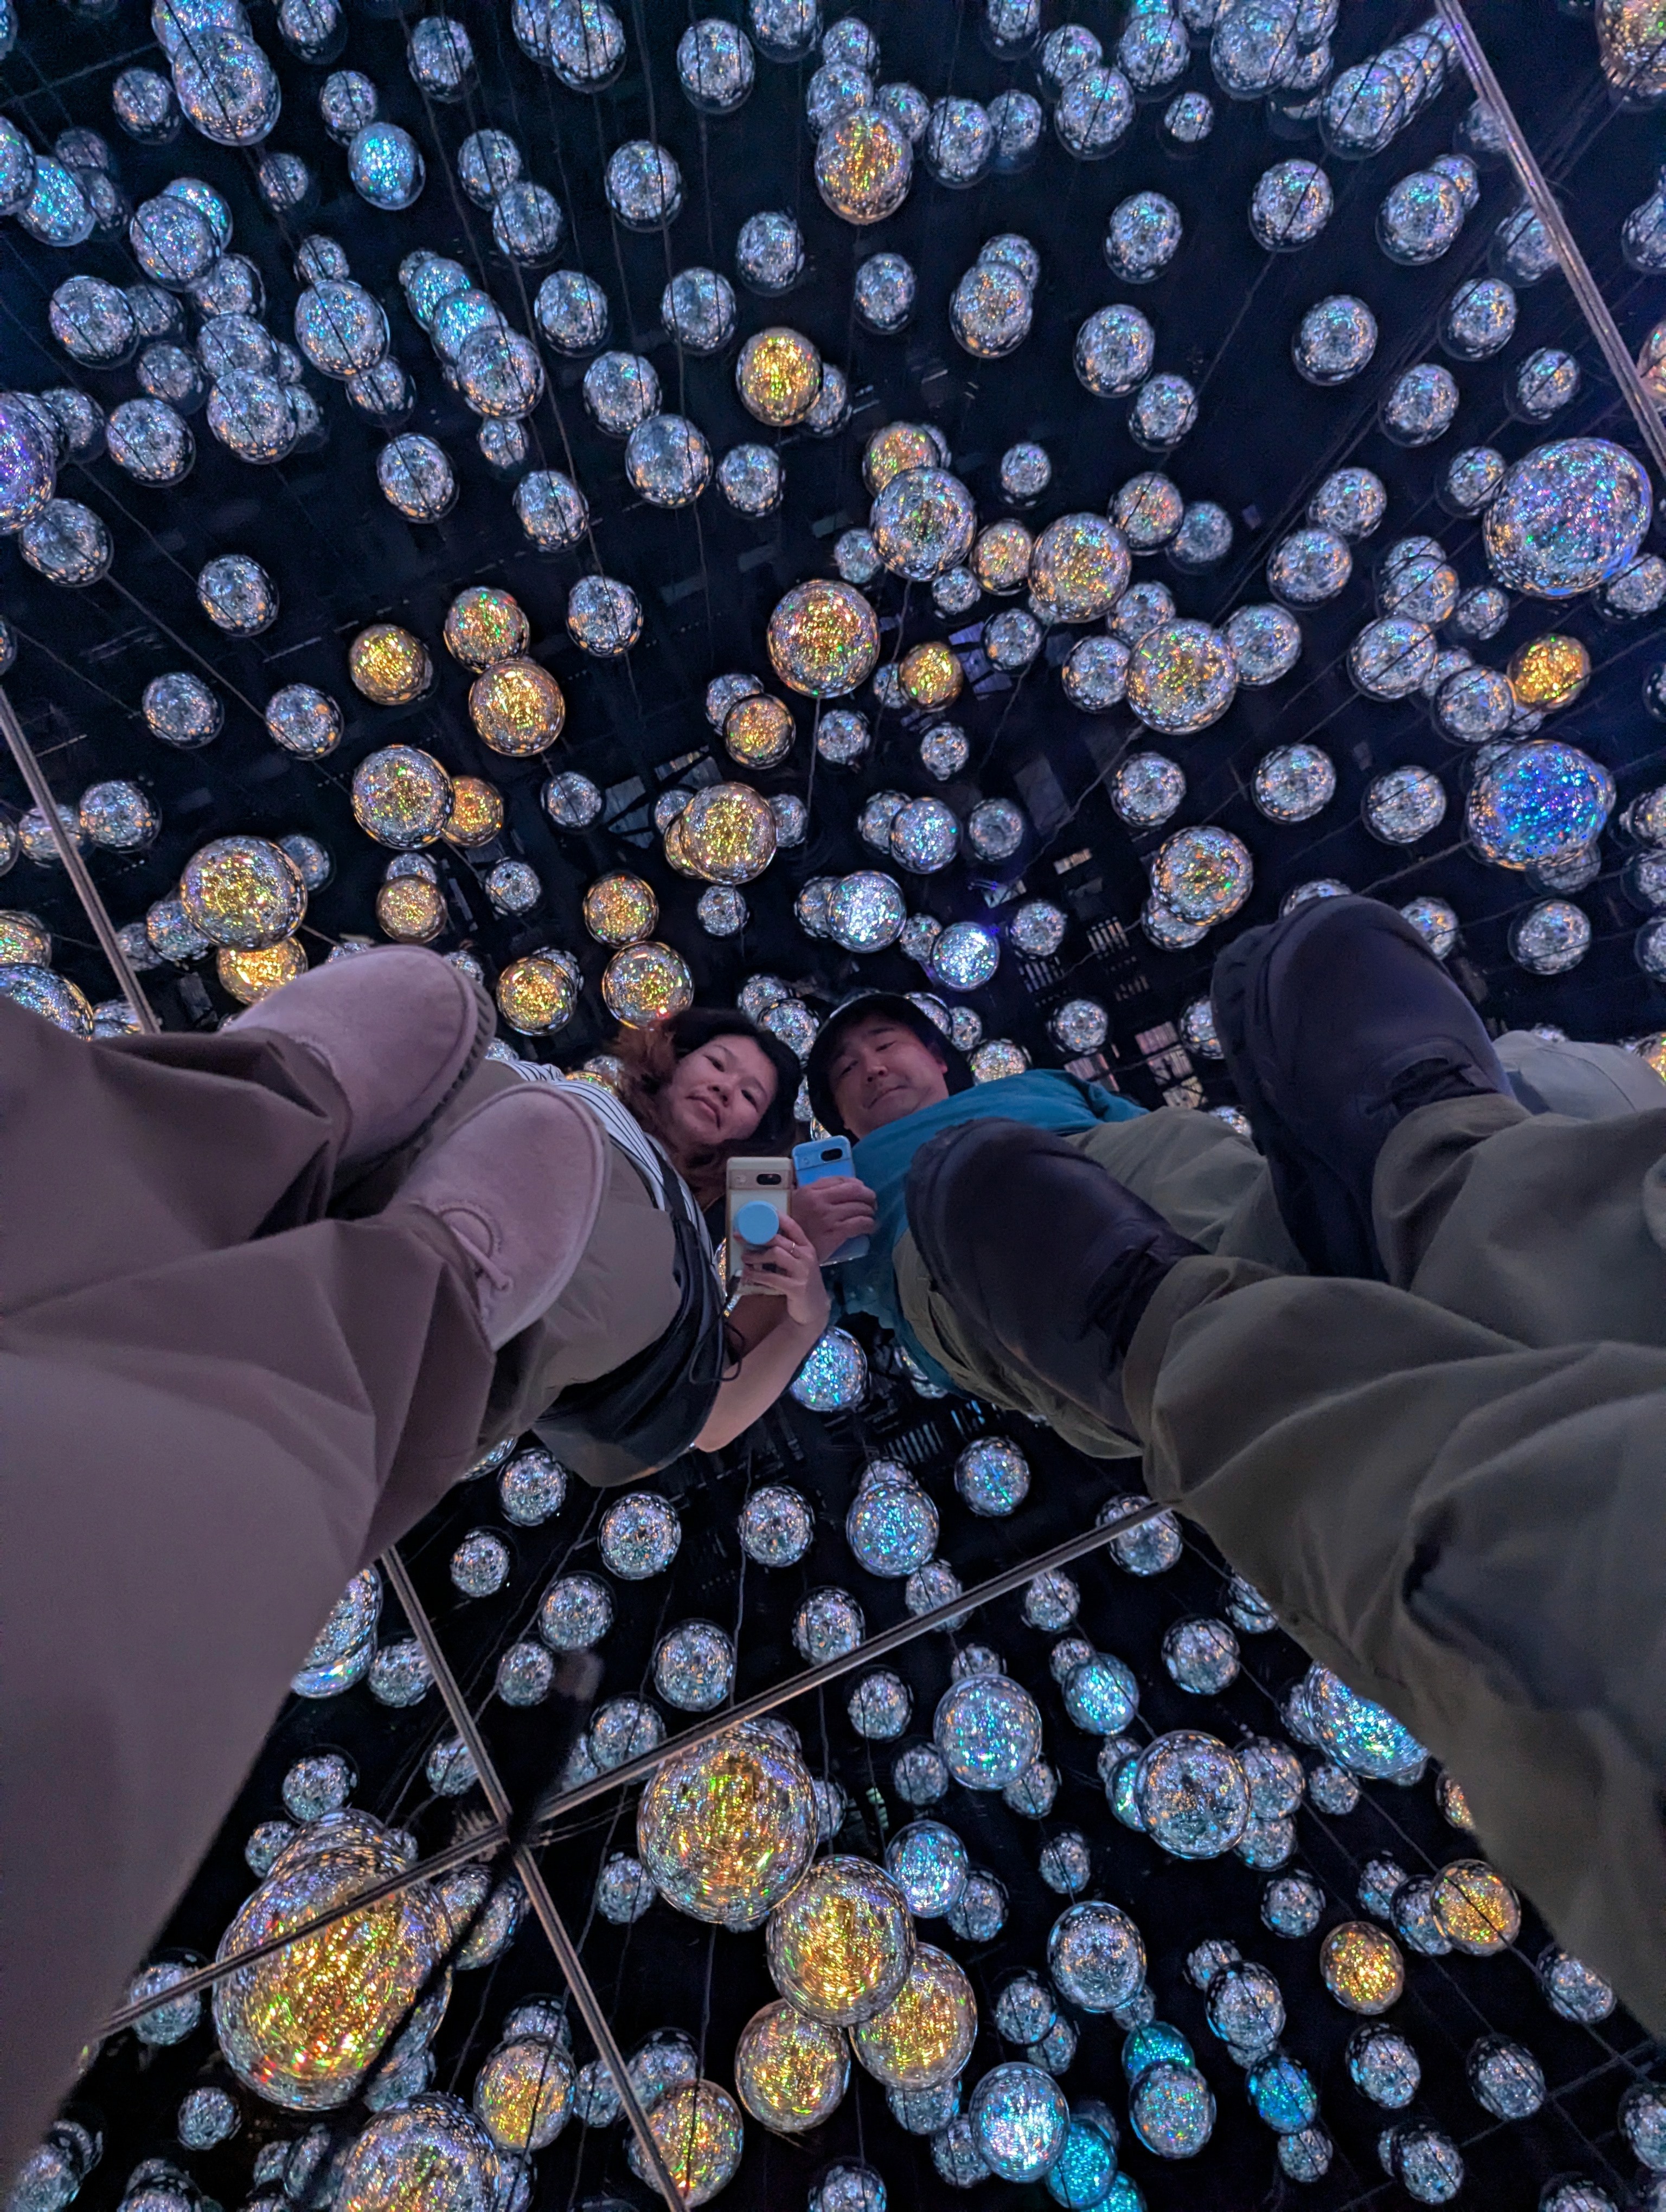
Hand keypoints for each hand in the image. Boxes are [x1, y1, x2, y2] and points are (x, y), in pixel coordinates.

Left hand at [738, 1213, 829, 1328]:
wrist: (815, 1310)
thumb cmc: (802, 1283)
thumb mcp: (799, 1264)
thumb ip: (787, 1252)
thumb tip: (762, 1240)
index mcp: (807, 1248)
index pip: (794, 1227)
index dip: (779, 1218)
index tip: (763, 1211)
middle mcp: (806, 1257)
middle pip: (780, 1240)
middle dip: (758, 1237)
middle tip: (741, 1236)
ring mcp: (803, 1272)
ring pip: (776, 1255)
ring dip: (756, 1255)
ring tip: (744, 1257)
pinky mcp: (796, 1287)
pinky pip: (772, 1277)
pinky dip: (757, 1275)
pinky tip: (747, 1274)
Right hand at [792, 1175, 877, 1261]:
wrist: (788, 1251)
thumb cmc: (794, 1228)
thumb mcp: (799, 1203)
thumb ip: (817, 1192)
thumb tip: (845, 1186)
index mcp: (809, 1191)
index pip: (840, 1180)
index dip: (857, 1184)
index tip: (862, 1190)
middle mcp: (818, 1200)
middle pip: (854, 1190)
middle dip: (868, 1195)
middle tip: (872, 1203)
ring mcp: (827, 1216)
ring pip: (859, 1207)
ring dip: (869, 1211)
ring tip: (870, 1216)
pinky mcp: (834, 1232)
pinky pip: (859, 1223)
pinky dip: (868, 1224)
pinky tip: (869, 1227)